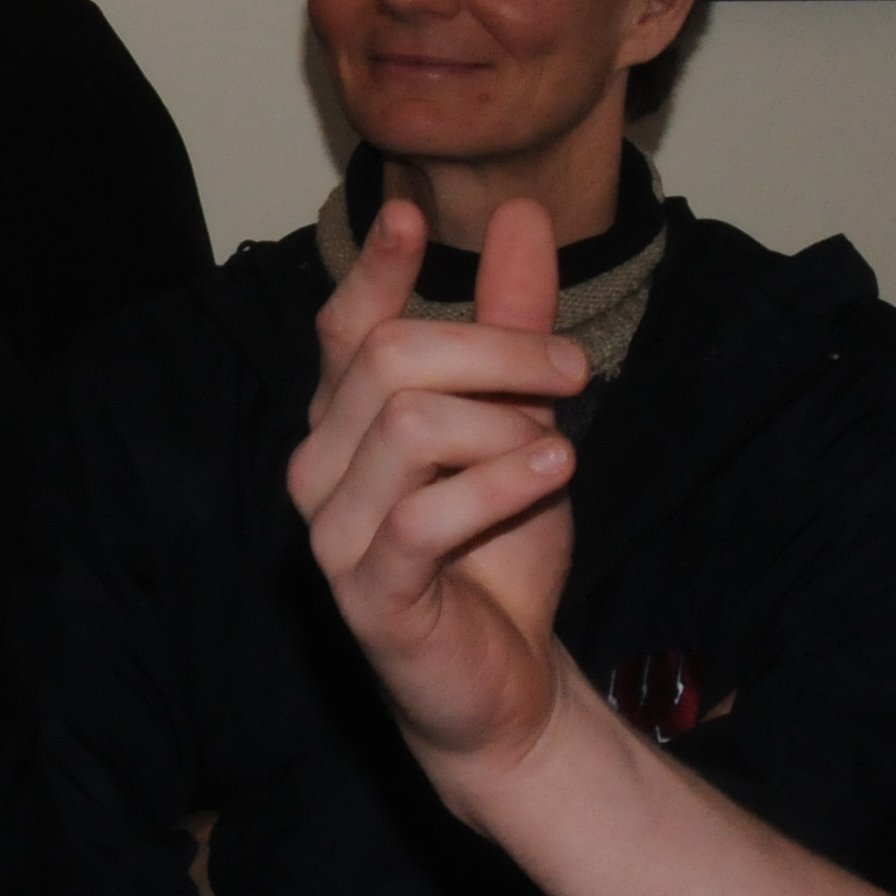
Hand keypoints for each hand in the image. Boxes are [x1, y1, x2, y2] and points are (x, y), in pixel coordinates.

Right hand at [285, 197, 589, 784]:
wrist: (506, 683)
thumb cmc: (500, 552)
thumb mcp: (522, 422)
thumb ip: (515, 325)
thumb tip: (518, 215)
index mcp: (347, 423)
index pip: (343, 328)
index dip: (373, 270)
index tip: (410, 213)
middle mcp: (321, 468)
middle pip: (390, 358)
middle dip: (499, 350)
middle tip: (575, 373)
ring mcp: (332, 532)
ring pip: (408, 424)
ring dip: (504, 425)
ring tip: (557, 452)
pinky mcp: (366, 593)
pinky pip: (426, 513)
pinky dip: (503, 483)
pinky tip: (554, 475)